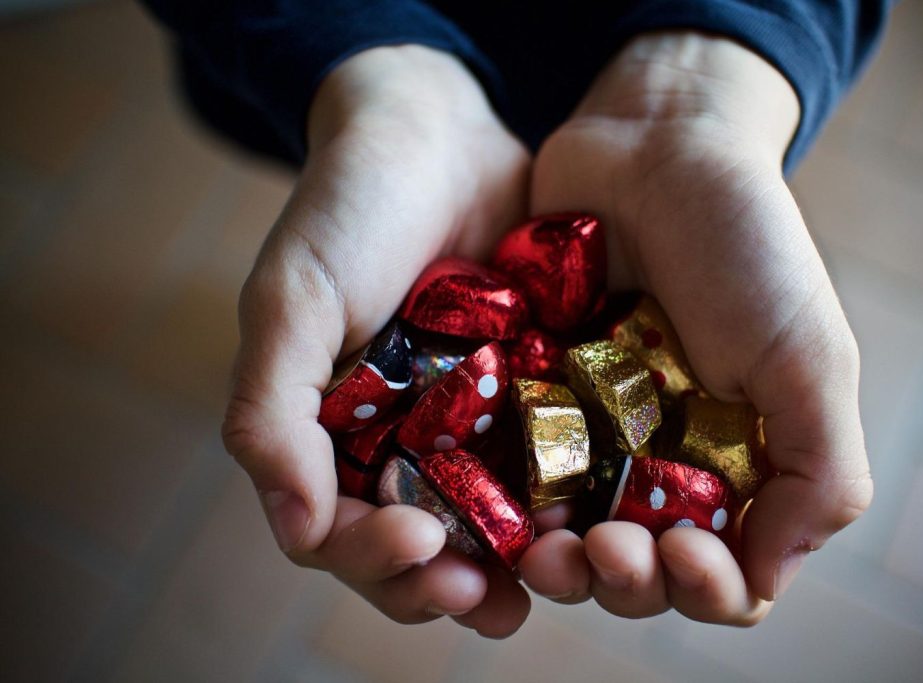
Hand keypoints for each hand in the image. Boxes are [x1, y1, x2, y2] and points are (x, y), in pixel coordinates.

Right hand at [222, 45, 532, 637]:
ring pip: (487, 521)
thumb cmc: (347, 208)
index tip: (415, 544)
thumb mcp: (291, 299)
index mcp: (332, 435)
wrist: (435, 132)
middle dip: (446, 582)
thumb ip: (272, 411)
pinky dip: (565, 497)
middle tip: (488, 600)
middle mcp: (400, 443)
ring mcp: (469, 424)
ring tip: (544, 582)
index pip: (340, 530)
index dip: (373, 557)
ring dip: (511, 563)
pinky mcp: (531, 394)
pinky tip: (591, 518)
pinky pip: (547, 460)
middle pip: (419, 545)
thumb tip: (297, 531)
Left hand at [519, 33, 873, 625]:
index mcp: (732, 467)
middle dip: (619, 582)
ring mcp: (583, 436)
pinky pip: (499, 474)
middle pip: (633, 573)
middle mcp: (655, 465)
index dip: (701, 589)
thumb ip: (819, 474)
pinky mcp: (521, 399)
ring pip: (559, 541)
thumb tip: (764, 580)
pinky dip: (492, 504)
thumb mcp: (810, 357)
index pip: (719, 577)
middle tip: (600, 547)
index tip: (682, 552)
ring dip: (553, 564)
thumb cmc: (744, 245)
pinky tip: (482, 501)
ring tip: (539, 544)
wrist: (652, 145)